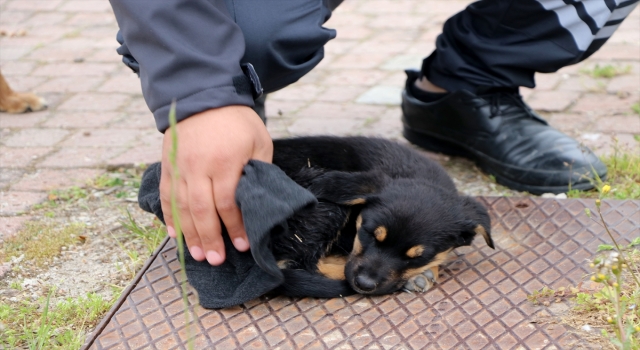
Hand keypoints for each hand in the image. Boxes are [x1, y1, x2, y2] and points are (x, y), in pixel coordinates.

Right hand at [160, 105, 272, 264]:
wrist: (203, 96)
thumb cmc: (237, 121)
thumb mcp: (259, 141)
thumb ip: (257, 171)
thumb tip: (256, 202)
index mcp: (224, 162)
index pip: (227, 203)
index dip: (235, 227)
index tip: (242, 244)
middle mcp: (198, 167)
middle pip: (201, 211)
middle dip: (209, 238)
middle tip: (216, 260)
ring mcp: (180, 167)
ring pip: (181, 208)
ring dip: (189, 235)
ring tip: (197, 255)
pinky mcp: (168, 165)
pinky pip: (166, 196)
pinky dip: (170, 218)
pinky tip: (176, 236)